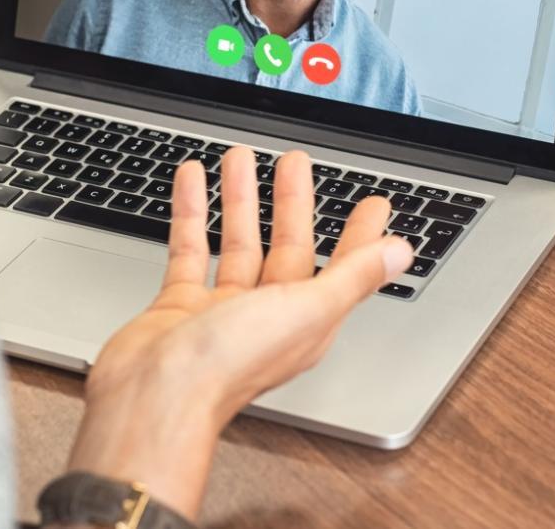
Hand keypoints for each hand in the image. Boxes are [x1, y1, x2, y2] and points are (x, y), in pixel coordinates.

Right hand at [64, 147, 413, 517]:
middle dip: (292, 202)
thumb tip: (401, 252)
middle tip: (294, 162)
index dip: (359, 235)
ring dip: (240, 199)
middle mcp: (266, 316)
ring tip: (238, 157)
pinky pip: (189, 249)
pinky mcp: (179, 306)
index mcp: (305, 322)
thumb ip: (353, 277)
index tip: (372, 204)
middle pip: (286, 247)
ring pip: (237, 243)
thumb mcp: (306, 311)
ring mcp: (221, 312)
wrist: (153, 396)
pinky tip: (192, 181)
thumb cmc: (227, 366)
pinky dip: (192, 213)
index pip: (342, 269)